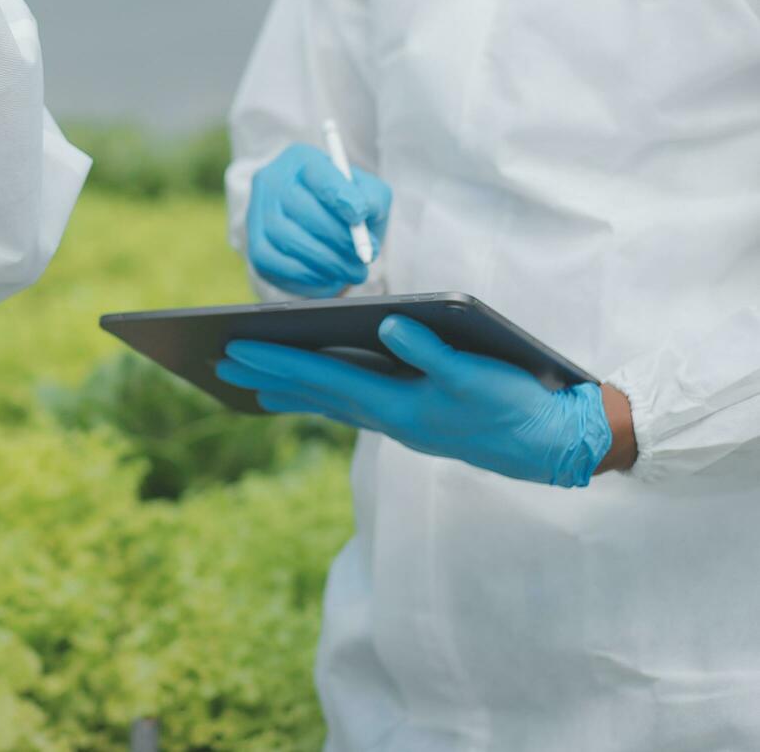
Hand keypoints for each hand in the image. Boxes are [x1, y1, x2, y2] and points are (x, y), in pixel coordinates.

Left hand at [215, 315, 612, 486]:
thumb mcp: (478, 375)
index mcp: (398, 405)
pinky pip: (354, 409)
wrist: (552, 448)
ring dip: (291, 392)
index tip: (236, 349)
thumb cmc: (517, 405)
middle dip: (268, 375)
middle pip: (317, 393)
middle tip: (220, 362)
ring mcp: (400, 423)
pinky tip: (315, 395)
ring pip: (332, 404)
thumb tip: (391, 324)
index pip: (323, 377)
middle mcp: (389, 418)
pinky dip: (325, 399)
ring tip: (251, 386)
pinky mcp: (413, 422)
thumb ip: (432, 351)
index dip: (277, 361)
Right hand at [246, 144, 390, 297]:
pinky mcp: (256, 246)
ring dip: (327, 260)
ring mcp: (258, 213)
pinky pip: (277, 262)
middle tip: (365, 255)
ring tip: (354, 271)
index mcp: (301, 159)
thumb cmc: (347, 208)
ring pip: (288, 238)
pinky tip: (329, 275)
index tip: (360, 216)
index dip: (338, 194)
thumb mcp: (367, 195)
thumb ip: (372, 198)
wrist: (321, 235)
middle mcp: (273, 180)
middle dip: (336, 235)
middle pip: (299, 207)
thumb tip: (365, 211)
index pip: (317, 173)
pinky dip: (308, 273)